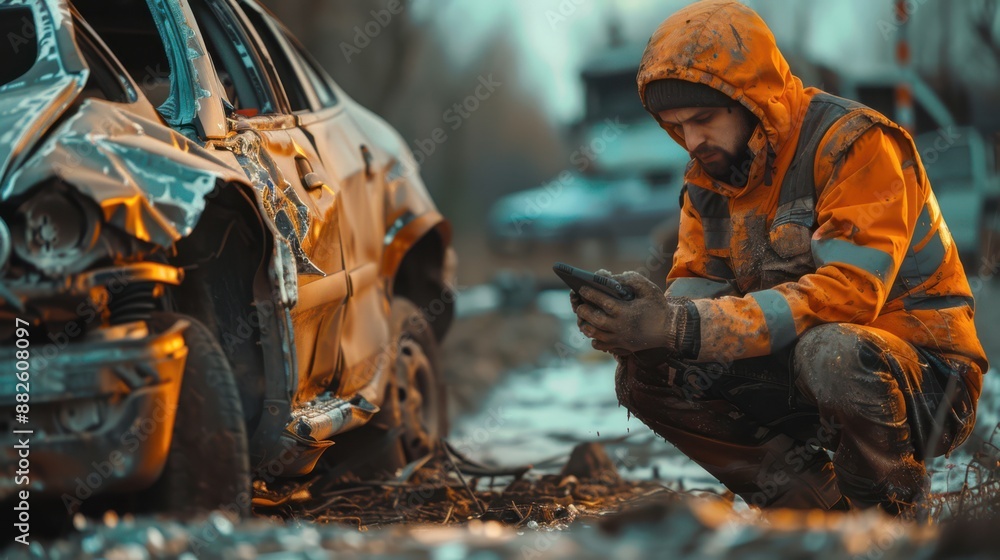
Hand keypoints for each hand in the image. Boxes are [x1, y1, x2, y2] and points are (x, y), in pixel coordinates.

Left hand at [573, 270, 695, 354]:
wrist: (671, 330)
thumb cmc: (659, 307)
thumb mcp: (648, 289)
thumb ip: (631, 280)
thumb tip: (614, 277)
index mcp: (625, 311)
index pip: (601, 301)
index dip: (590, 293)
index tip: (581, 288)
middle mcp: (619, 327)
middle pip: (594, 320)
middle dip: (583, 311)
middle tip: (579, 304)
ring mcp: (620, 340)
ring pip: (595, 335)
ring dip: (586, 326)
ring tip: (583, 318)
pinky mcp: (622, 348)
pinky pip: (602, 346)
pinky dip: (595, 339)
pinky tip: (595, 331)